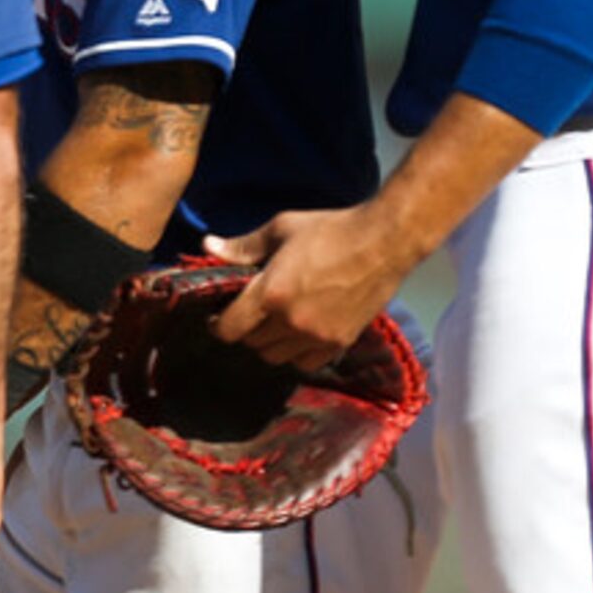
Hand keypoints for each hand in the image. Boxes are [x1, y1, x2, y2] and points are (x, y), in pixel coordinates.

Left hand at [206, 204, 417, 371]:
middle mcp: (292, 321)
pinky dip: (297, 354)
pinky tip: (300, 333)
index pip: (230, 328)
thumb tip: (208, 246)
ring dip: (270, 344)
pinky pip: (307, 363)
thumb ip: (243, 246)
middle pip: (252, 344)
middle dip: (245, 330)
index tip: (219, 316)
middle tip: (249, 314)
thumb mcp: (281, 229)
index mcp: (271, 294)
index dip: (219, 325)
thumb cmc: (330, 230)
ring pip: (277, 357)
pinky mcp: (341, 342)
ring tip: (274, 323)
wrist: (384, 242)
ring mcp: (318, 336)